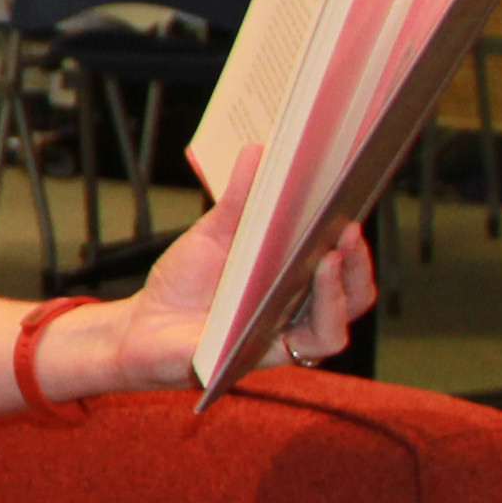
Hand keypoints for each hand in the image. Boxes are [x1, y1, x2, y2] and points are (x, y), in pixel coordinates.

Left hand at [103, 177, 377, 387]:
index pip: (342, 257)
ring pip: (345, 314)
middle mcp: (300, 306)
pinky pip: (320, 339)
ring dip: (345, 281)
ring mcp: (291, 331)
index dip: (353, 232)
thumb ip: (239, 198)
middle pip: (355, 286)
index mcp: (293, 276)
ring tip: (332, 250)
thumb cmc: (183, 282)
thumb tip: (260, 149)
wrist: (144, 326)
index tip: (354, 200)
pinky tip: (314, 279)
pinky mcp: (275, 353)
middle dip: (357, 256)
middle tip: (348, 225)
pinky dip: (327, 310)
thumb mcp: (213, 233)